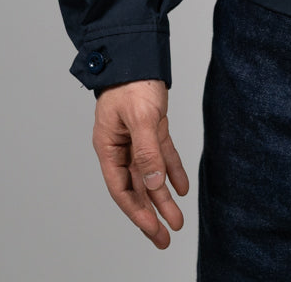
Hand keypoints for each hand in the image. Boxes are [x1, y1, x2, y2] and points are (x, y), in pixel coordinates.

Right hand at [91, 79, 189, 247]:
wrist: (137, 53)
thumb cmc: (132, 82)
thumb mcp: (140, 117)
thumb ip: (147, 150)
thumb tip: (153, 182)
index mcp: (109, 148)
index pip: (122, 189)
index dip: (138, 212)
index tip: (154, 230)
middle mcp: (121, 147)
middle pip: (137, 187)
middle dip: (152, 213)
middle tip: (166, 238)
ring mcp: (136, 138)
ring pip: (151, 174)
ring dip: (164, 197)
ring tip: (178, 220)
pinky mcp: (151, 127)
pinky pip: (162, 155)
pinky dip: (172, 171)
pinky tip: (181, 188)